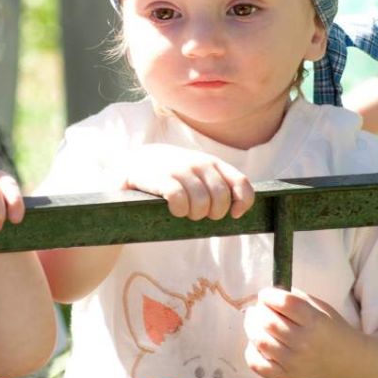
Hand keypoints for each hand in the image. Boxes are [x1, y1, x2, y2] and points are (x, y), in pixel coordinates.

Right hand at [121, 144, 253, 219]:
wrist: (134, 162)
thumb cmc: (171, 175)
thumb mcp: (197, 174)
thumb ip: (217, 184)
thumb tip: (239, 209)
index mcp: (212, 163)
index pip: (240, 182)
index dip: (242, 202)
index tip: (233, 215)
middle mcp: (199, 163)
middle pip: (221, 198)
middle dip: (213, 214)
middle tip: (199, 214)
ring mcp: (180, 169)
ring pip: (202, 202)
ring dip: (194, 214)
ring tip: (184, 212)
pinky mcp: (160, 177)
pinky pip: (179, 199)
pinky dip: (179, 209)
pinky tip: (173, 210)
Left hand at [244, 286, 356, 377]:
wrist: (344, 360)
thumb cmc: (330, 328)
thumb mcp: (319, 307)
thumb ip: (294, 298)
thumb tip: (267, 295)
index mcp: (314, 321)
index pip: (284, 303)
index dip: (268, 295)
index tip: (265, 295)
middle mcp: (303, 343)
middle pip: (268, 322)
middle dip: (259, 310)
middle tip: (260, 308)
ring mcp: (293, 363)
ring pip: (260, 341)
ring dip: (251, 326)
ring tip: (255, 321)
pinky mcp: (286, 377)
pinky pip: (257, 364)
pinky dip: (250, 351)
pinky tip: (255, 342)